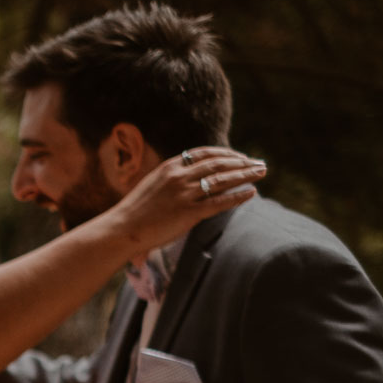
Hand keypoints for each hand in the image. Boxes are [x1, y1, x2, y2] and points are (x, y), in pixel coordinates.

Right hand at [107, 147, 265, 254]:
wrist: (122, 229)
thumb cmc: (134, 212)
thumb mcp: (152, 186)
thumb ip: (171, 180)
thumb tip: (187, 179)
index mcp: (169, 167)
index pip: (204, 153)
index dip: (225, 153)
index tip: (240, 156)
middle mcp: (179, 177)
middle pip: (218, 163)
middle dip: (242, 162)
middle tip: (259, 162)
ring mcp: (185, 194)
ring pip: (223, 179)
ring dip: (245, 174)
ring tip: (261, 172)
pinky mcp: (189, 213)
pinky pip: (220, 201)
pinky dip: (238, 196)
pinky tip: (251, 192)